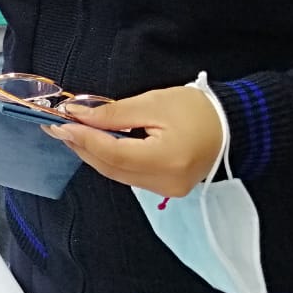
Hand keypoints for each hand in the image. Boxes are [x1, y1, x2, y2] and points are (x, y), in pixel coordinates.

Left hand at [44, 85, 223, 197]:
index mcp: (167, 159)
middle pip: (111, 167)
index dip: (84, 138)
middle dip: (82, 146)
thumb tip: (78, 115)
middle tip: (58, 126)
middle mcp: (165, 182)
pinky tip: (96, 143)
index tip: (60, 123)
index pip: (113, 152)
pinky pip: (128, 176)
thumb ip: (114, 112)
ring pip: (116, 174)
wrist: (234, 126)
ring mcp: (166, 190)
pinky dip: (109, 159)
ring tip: (72, 132)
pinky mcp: (165, 188)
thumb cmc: (198, 110)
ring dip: (92, 153)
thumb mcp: (154, 103)